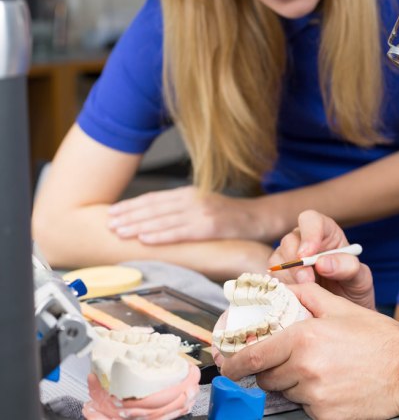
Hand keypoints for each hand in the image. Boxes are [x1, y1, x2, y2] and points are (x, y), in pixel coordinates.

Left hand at [107, 186, 263, 243]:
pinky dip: (160, 235)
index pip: (154, 198)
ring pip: (162, 220)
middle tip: (108, 223)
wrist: (257, 219)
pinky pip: (180, 232)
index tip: (112, 212)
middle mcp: (192, 199)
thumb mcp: (202, 205)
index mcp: (188, 193)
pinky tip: (144, 239)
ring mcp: (201, 212)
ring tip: (119, 232)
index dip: (131, 205)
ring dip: (138, 226)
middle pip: (154, 207)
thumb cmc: (227, 216)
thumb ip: (180, 209)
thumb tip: (152, 218)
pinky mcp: (209, 227)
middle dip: (129, 215)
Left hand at [219, 284, 398, 419]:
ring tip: (324, 370)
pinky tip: (335, 386)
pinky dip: (314, 399)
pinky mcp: (326, 416)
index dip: (235, 364)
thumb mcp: (342, 308)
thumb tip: (280, 286)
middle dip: (273, 369)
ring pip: (287, 392)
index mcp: (304, 337)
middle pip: (267, 377)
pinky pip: (307, 408)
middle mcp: (306, 368)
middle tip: (295, 360)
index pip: (254, 357)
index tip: (228, 366)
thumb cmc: (379, 338)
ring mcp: (316, 395)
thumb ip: (306, 294)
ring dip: (296, 382)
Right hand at [270, 210, 374, 309]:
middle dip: (297, 262)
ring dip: (290, 278)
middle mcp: (304, 240)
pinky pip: (273, 278)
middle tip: (308, 282)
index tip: (308, 255)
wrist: (343, 313)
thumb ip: (347, 267)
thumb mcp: (360, 278)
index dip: (308, 234)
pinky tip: (299, 297)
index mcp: (326, 232)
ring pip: (278, 260)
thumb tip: (321, 263)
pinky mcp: (280, 276)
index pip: (311, 220)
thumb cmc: (353, 288)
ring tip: (308, 292)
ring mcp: (289, 257)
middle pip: (290, 240)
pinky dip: (284, 288)